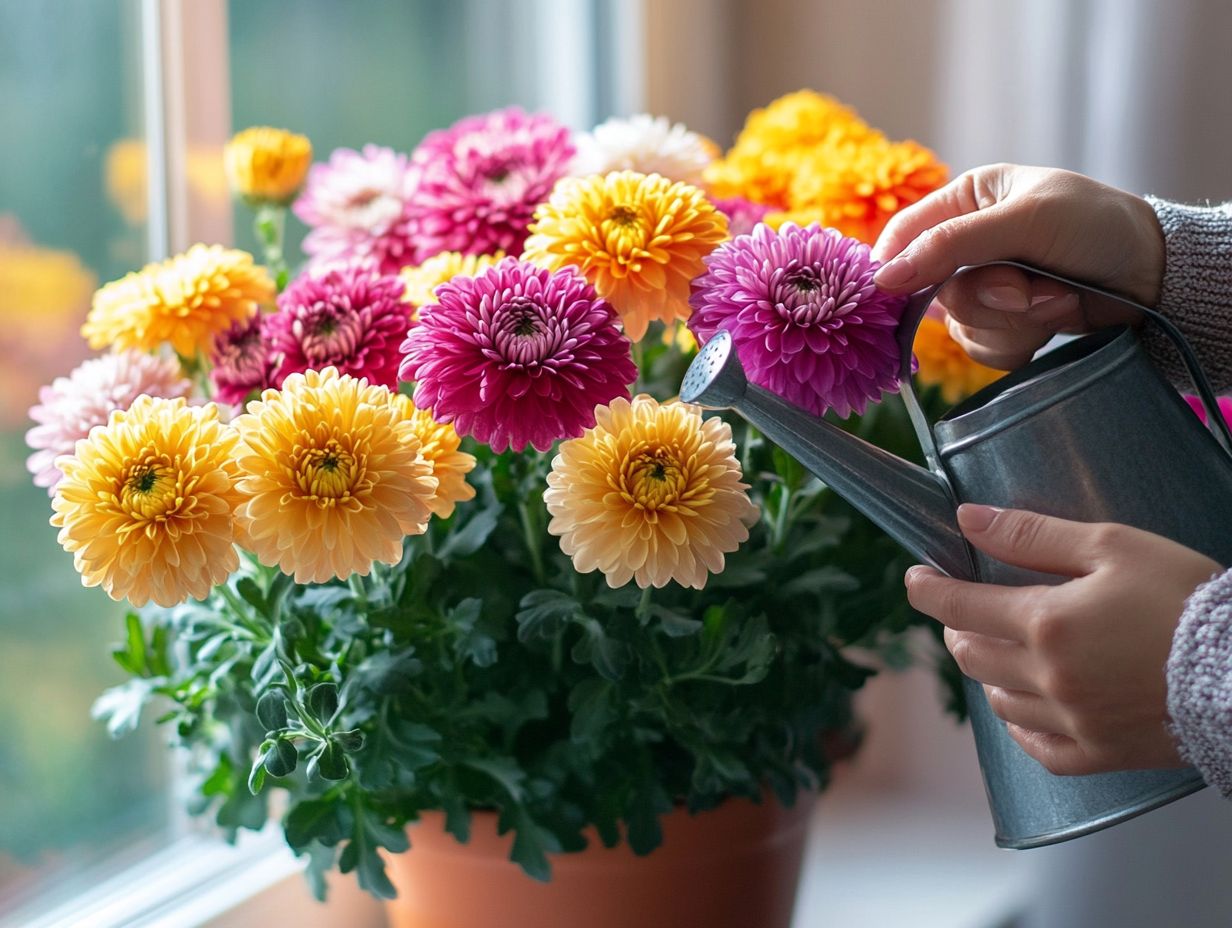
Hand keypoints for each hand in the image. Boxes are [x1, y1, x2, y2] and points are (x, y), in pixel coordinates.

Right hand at [871, 164, 1166, 368]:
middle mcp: (969, 245)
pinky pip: (983, 349)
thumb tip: (884, 277)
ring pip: (959, 325)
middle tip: (1025, 289)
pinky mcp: (1004, 325)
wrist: (1155, 277)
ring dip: (1011, 320)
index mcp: (967, 201)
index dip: (893, 266)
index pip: (904, 234)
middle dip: (984, 298)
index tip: (890, 294)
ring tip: (1056, 297)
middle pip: (932, 291)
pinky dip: (1019, 341)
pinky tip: (1052, 317)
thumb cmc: (1097, 227)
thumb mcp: (1024, 220)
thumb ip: (951, 245)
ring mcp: (986, 289)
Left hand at [905, 504, 1220, 774]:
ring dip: (985, 670)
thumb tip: (968, 520)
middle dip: (957, 628)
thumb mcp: (1112, 546)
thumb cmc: (1188, 597)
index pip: (959, 606)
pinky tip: (1020, 708)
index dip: (928, 590)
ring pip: (998, 699)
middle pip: (971, 655)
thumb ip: (1032, 534)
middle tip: (963, 610)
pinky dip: (1019, 725)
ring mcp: (1073, 721)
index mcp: (1045, 622)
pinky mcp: (1102, 754)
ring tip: (994, 649)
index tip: (916, 578)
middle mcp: (1048, 677)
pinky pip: (1039, 747)